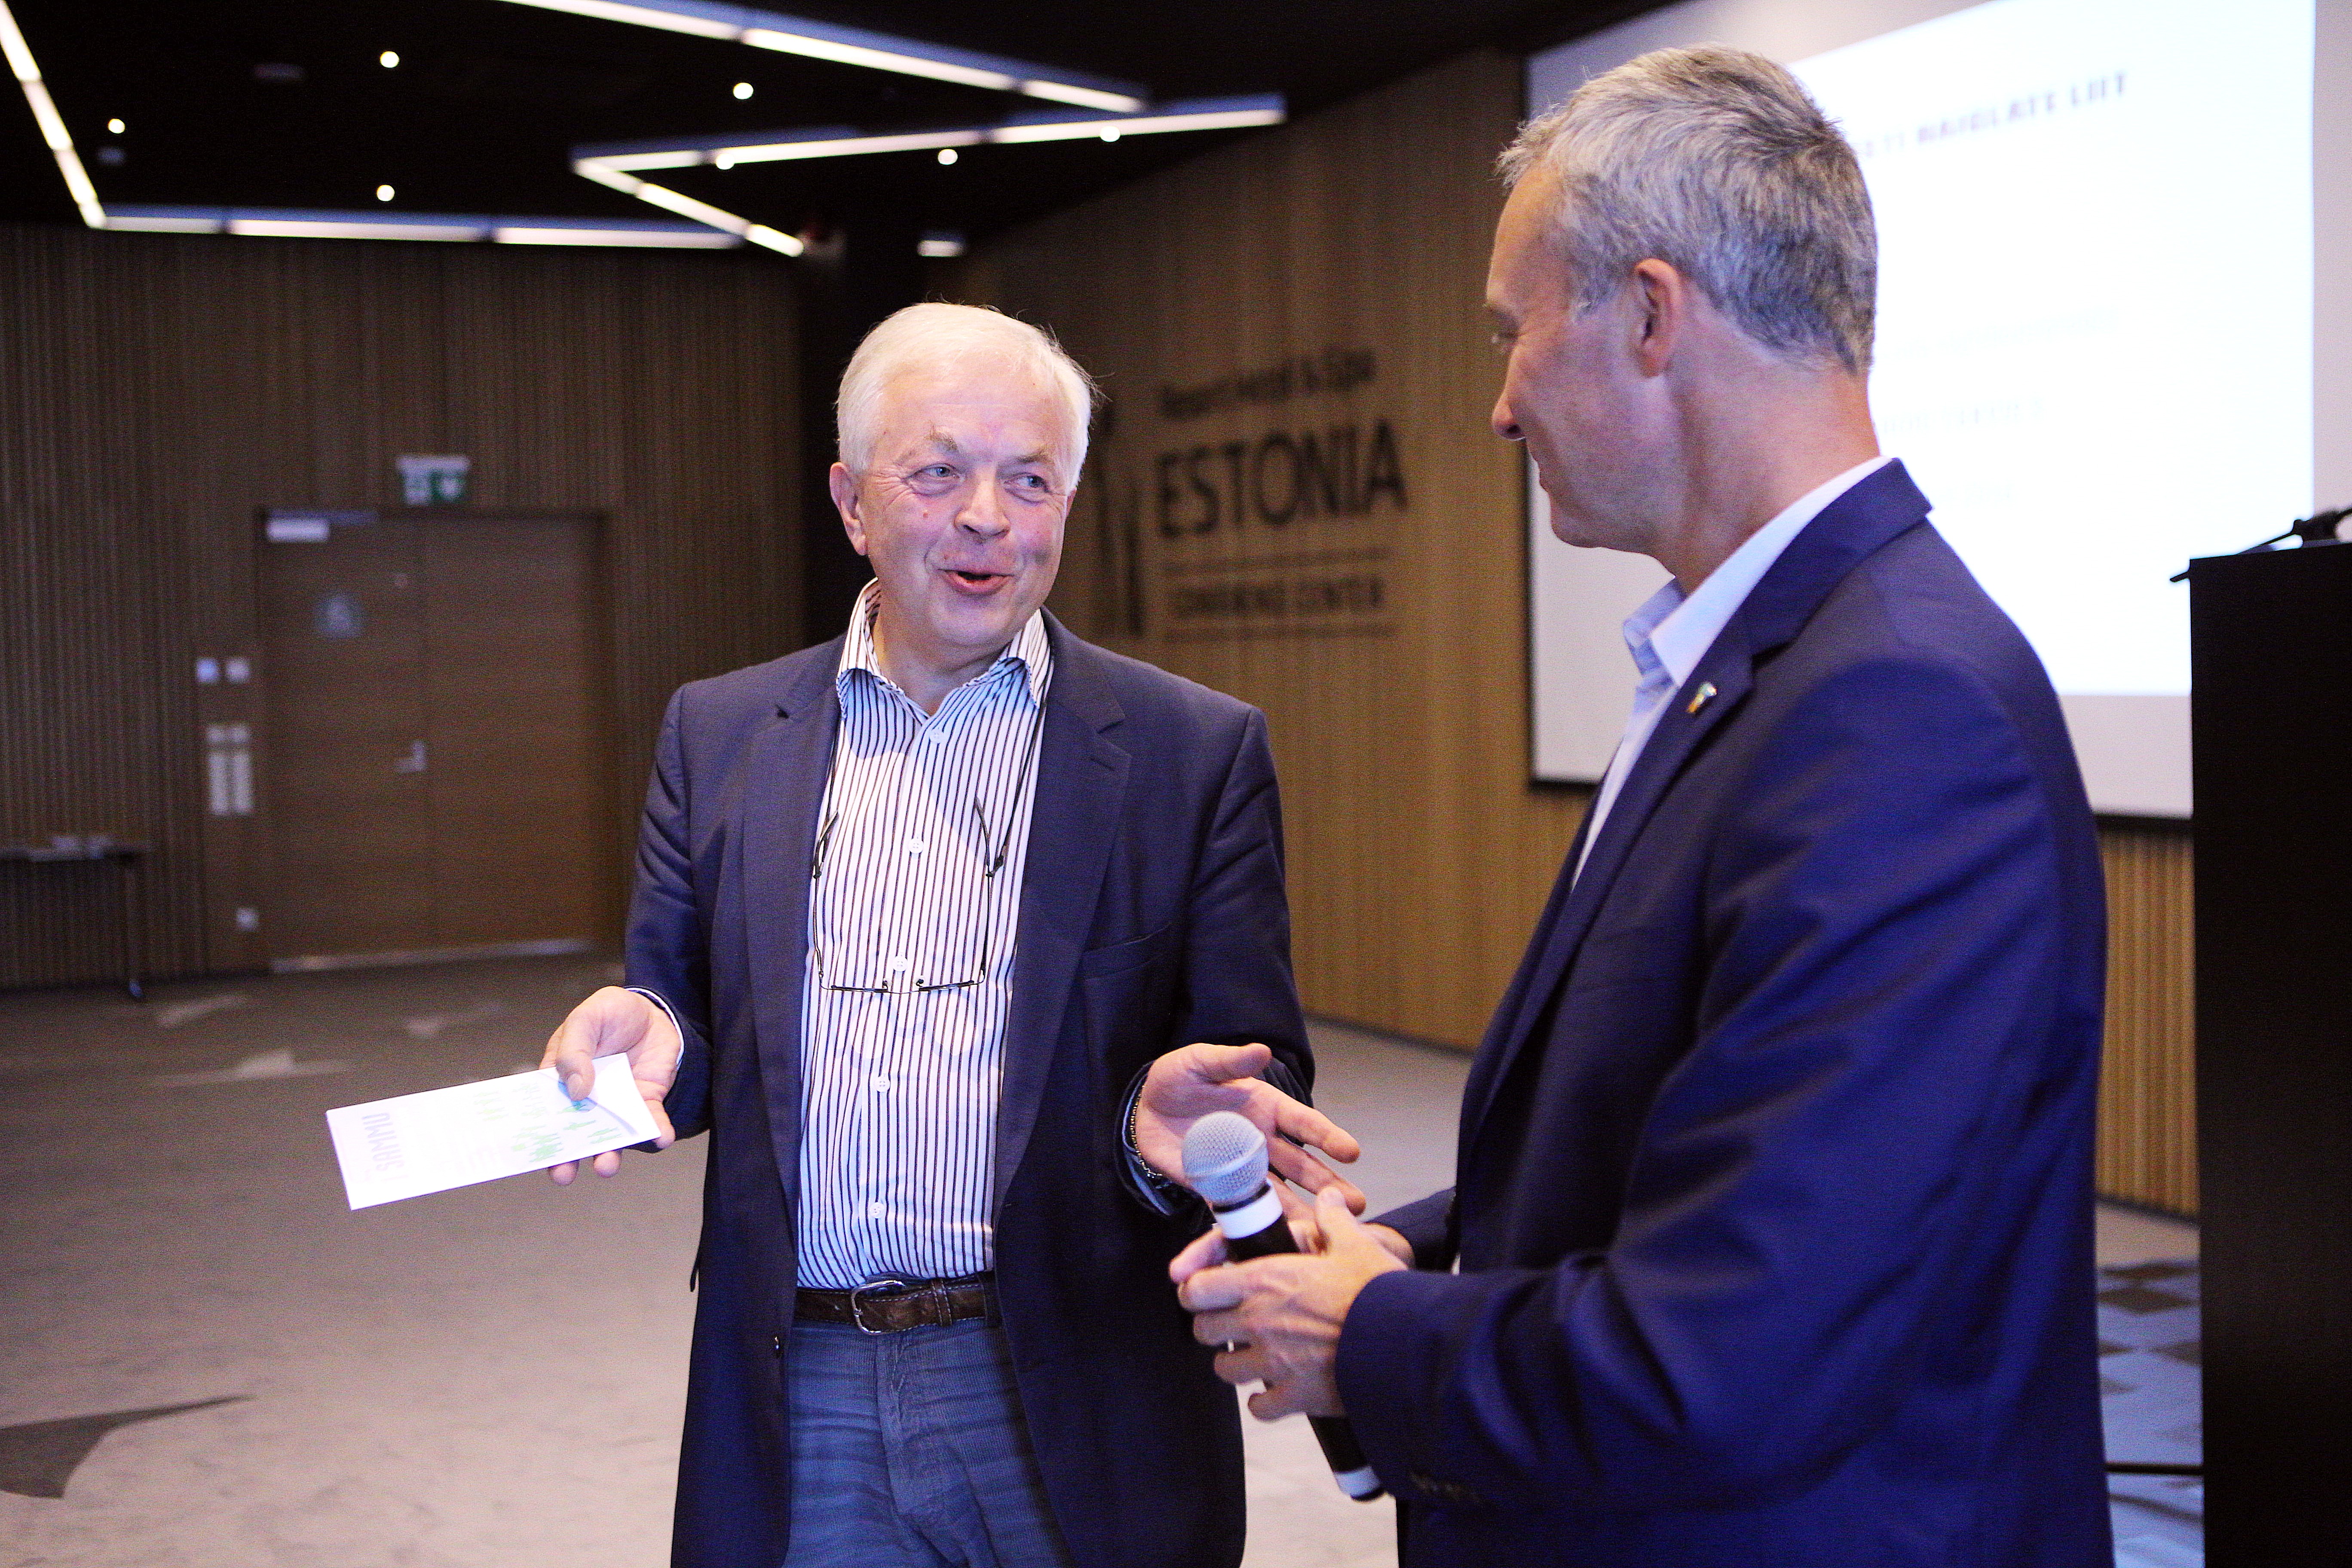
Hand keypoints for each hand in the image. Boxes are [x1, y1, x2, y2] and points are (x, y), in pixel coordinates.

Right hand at [538, 986, 680, 1183]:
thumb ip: (575, 1051)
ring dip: (608, 1153)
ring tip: (606, 1166)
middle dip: (566, 1157)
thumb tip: (576, 1089)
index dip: (536, 1131)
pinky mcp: (646, 1100)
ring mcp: (617, 1103)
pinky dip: (656, 1131)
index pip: (544, 1110)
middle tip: (562, 1174)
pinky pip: (651, 1120)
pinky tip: (661, 1137)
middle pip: (573, 1133)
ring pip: (610, 1135)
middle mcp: (586, 1099)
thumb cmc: (611, 1013)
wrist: (652, 1010)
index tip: (530, 1153)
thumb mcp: (586, 1019)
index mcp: (561, 1079)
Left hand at [1135, 1042, 1364, 1211]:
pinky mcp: (1215, 1186)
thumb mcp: (1200, 1062)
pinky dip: (1254, 1222)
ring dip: (1302, 1210)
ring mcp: (1241, 1167)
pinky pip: (1238, 1207)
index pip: (1304, 1123)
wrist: (1145, 1107)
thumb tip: (1261, 1050)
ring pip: (1278, 1192)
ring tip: (1326, 1231)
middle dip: (1328, 1184)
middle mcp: (1261, 1140)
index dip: (1328, 1137)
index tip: (1352, 1152)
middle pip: (1301, 1164)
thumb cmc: (1179, 1078)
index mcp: (1266, 1107)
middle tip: (1356, 1204)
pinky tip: (1272, 1239)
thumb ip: (1229, 1061)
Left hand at [1174, 1186, 1407, 1419]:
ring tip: (1252, 1357)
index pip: (1198, 1288)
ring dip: (1235, 1363)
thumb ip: (1333, 1219)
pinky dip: (1264, 1403)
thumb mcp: (1356, 1244)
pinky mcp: (1294, 1396)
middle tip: (1229, 1324)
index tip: (1202, 1292)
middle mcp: (1260, 1322)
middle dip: (1212, 1327)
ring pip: (1225, 1369)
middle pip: (1203, 1330)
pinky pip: (1259, 1409)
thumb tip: (1327, 1197)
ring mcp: (1274, 1363)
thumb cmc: (1378, 1290)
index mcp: (1265, 1281)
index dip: (1194, 1290)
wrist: (1406, 1342)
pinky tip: (1275, 1393)